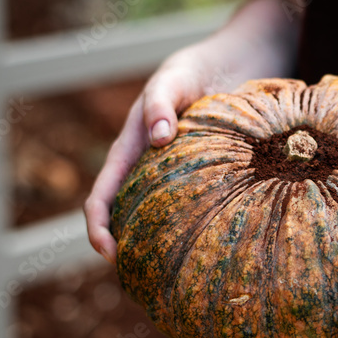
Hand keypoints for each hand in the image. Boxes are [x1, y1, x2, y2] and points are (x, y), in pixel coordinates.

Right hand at [83, 46, 242, 263]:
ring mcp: (180, 171)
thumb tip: (158, 138)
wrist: (239, 60)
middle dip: (129, 246)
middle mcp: (152, 164)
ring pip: (164, 214)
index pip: (103, 194)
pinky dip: (198, 225)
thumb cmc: (198, 67)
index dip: (98, 227)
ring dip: (164, 241)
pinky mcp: (211, 172)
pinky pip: (200, 205)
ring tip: (179, 270)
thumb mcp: (175, 77)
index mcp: (132, 146)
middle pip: (130, 214)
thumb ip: (161, 101)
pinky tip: (217, 243)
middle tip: (147, 277)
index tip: (110, 253)